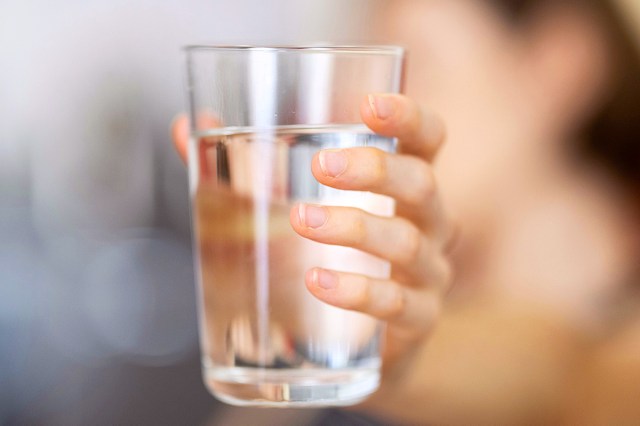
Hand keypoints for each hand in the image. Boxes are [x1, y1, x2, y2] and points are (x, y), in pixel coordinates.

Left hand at [171, 93, 453, 388]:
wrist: (355, 337)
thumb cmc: (329, 253)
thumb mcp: (293, 203)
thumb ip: (243, 165)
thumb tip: (185, 127)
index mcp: (404, 184)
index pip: (428, 139)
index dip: (408, 117)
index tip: (368, 105)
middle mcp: (428, 222)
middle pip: (421, 184)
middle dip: (374, 169)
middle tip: (321, 166)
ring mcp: (428, 272)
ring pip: (405, 242)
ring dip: (353, 227)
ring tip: (302, 220)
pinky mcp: (417, 318)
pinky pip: (396, 303)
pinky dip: (357, 290)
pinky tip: (318, 280)